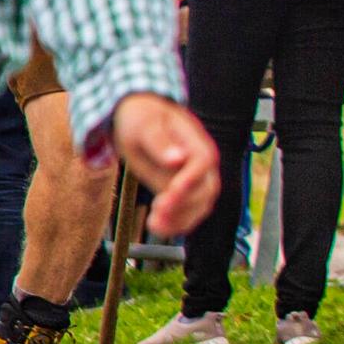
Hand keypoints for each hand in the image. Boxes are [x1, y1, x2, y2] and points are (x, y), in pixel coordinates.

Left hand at [112, 93, 218, 238]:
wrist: (137, 117)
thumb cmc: (141, 116)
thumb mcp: (143, 123)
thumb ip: (159, 140)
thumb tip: (178, 159)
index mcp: (196, 141)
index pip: (203, 162)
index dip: (190, 179)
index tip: (171, 192)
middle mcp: (201, 163)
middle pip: (206, 189)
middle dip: (183, 204)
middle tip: (157, 211)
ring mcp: (194, 179)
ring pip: (199, 206)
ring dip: (180, 219)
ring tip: (154, 225)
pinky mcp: (182, 191)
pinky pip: (187, 212)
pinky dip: (176, 222)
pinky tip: (157, 227)